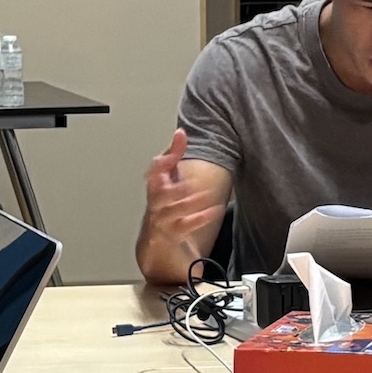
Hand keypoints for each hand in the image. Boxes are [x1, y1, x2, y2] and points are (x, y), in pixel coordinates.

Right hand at [142, 130, 223, 248]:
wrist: (155, 240)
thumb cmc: (163, 202)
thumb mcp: (168, 177)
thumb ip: (174, 154)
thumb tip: (181, 132)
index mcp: (155, 185)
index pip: (154, 171)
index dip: (163, 162)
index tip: (174, 151)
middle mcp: (155, 202)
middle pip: (158, 195)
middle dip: (171, 189)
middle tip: (186, 183)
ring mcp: (162, 219)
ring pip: (171, 211)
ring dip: (188, 204)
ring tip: (206, 196)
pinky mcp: (173, 233)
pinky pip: (185, 226)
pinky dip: (201, 218)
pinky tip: (216, 210)